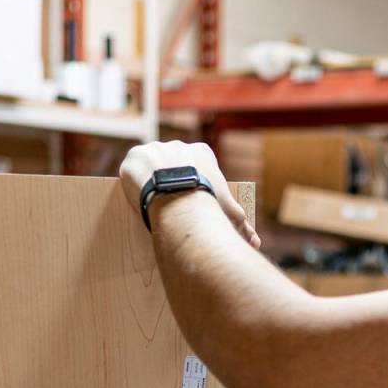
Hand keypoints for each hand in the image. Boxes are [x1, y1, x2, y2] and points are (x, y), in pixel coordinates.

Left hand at [119, 140, 260, 248]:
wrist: (179, 198)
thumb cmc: (208, 203)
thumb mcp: (227, 211)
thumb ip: (240, 223)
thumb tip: (255, 243)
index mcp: (202, 152)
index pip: (198, 165)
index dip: (194, 184)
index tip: (190, 200)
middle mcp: (179, 145)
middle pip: (173, 164)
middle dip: (171, 182)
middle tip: (169, 203)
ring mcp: (155, 148)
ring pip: (151, 165)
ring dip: (151, 180)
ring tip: (151, 202)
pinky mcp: (135, 156)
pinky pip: (133, 168)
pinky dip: (133, 181)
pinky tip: (137, 196)